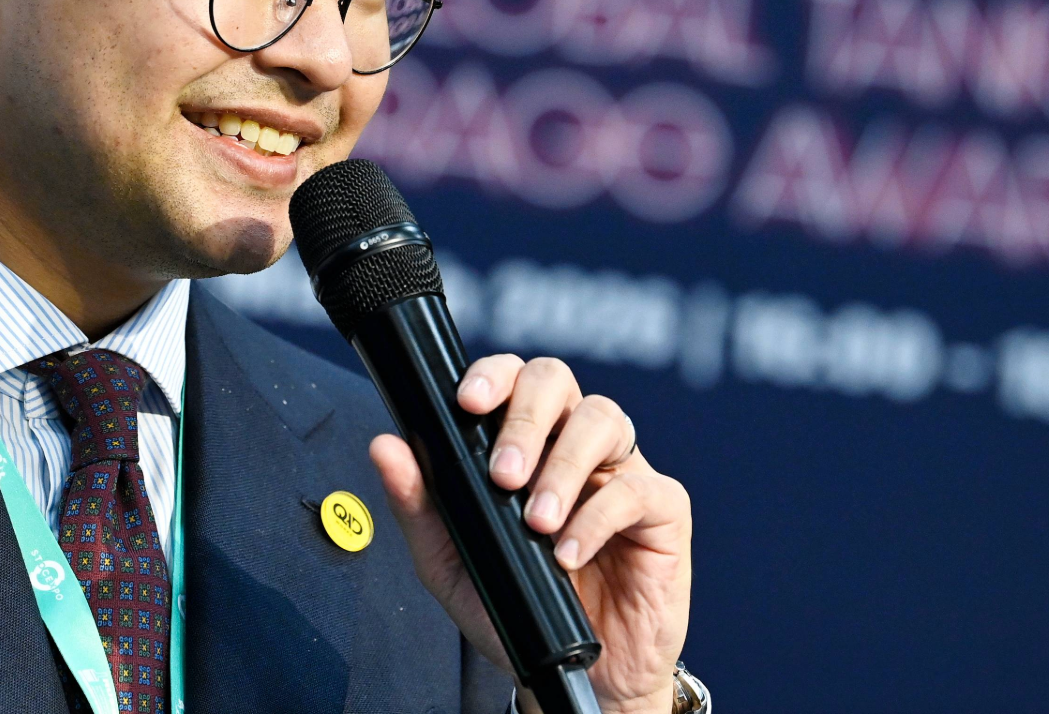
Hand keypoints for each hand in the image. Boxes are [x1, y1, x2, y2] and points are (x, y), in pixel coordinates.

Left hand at [369, 355, 690, 713]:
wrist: (582, 673)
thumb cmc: (519, 605)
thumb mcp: (453, 562)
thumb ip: (419, 504)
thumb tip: (385, 447)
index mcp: (527, 440)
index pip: (513, 379)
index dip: (493, 375)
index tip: (468, 402)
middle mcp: (574, 442)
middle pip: (557, 380)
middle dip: (526, 417)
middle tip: (503, 474)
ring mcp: (622, 469)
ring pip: (603, 419)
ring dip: (562, 466)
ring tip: (537, 520)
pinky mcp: (663, 508)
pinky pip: (636, 488)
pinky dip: (597, 518)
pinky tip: (567, 553)